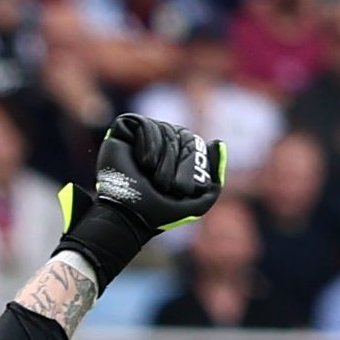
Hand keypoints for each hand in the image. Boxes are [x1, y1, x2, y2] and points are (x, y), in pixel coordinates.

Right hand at [70, 113, 223, 245]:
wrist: (129, 217)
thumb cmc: (159, 214)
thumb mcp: (198, 202)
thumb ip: (214, 178)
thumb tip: (218, 143)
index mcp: (174, 156)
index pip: (191, 142)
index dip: (190, 162)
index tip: (179, 187)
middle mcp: (158, 144)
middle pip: (179, 134)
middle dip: (174, 161)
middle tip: (163, 186)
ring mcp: (139, 137)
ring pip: (162, 128)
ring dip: (161, 156)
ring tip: (149, 174)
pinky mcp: (122, 133)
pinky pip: (142, 123)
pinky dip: (148, 142)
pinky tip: (143, 162)